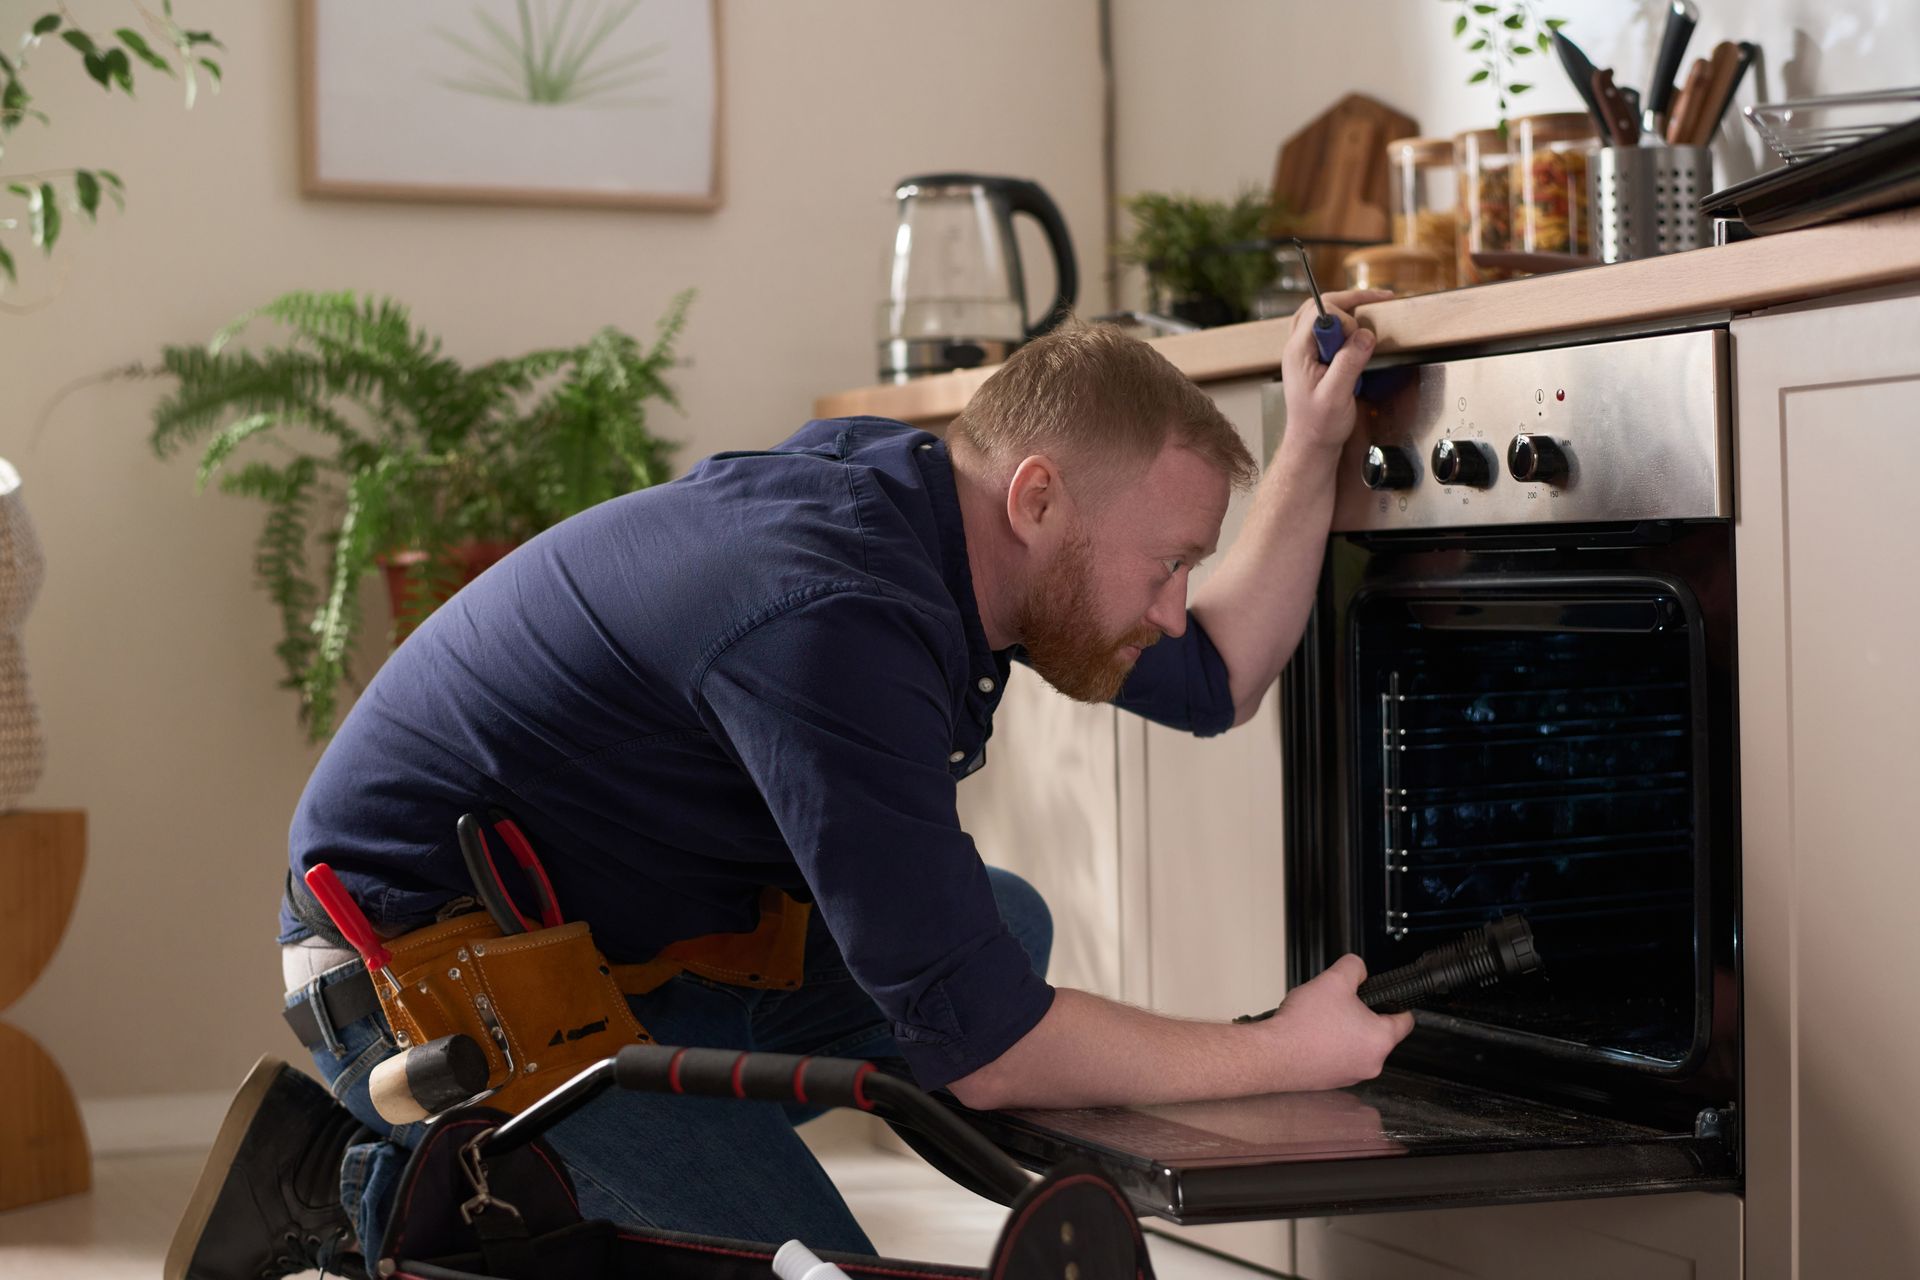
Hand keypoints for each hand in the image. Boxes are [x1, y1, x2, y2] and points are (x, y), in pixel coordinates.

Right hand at [1252, 953, 1414, 1091]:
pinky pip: (1340, 1059)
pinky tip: (1312, 1036)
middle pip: (1378, 1032)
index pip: (1406, 1020)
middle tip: (1341, 1004)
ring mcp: (1352, 1075)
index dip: (1397, 1003)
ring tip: (1321, 1020)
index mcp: (1380, 1039)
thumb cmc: (1303, 1026)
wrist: (1273, 1055)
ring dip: (1344, 1032)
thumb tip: (1358, 969)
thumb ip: (1354, 967)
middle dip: (1361, 1015)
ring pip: (1357, 1046)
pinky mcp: (1332, 1082)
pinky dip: (1330, 1047)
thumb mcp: (1333, 979)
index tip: (1387, 998)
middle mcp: (1372, 1063)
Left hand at [1279, 288, 1391, 453]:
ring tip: (1373, 304)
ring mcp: (1304, 351)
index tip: (1360, 336)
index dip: (1345, 318)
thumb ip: (1349, 363)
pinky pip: (1326, 329)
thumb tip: (1365, 335)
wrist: (1310, 443)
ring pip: (1322, 314)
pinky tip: (1359, 327)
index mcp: (1299, 352)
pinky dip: (1345, 322)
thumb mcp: (1336, 396)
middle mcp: (1298, 347)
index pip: (1320, 312)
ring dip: (1348, 307)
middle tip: (1380, 299)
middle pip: (1320, 305)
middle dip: (1351, 300)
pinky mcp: (1314, 358)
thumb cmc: (1319, 425)